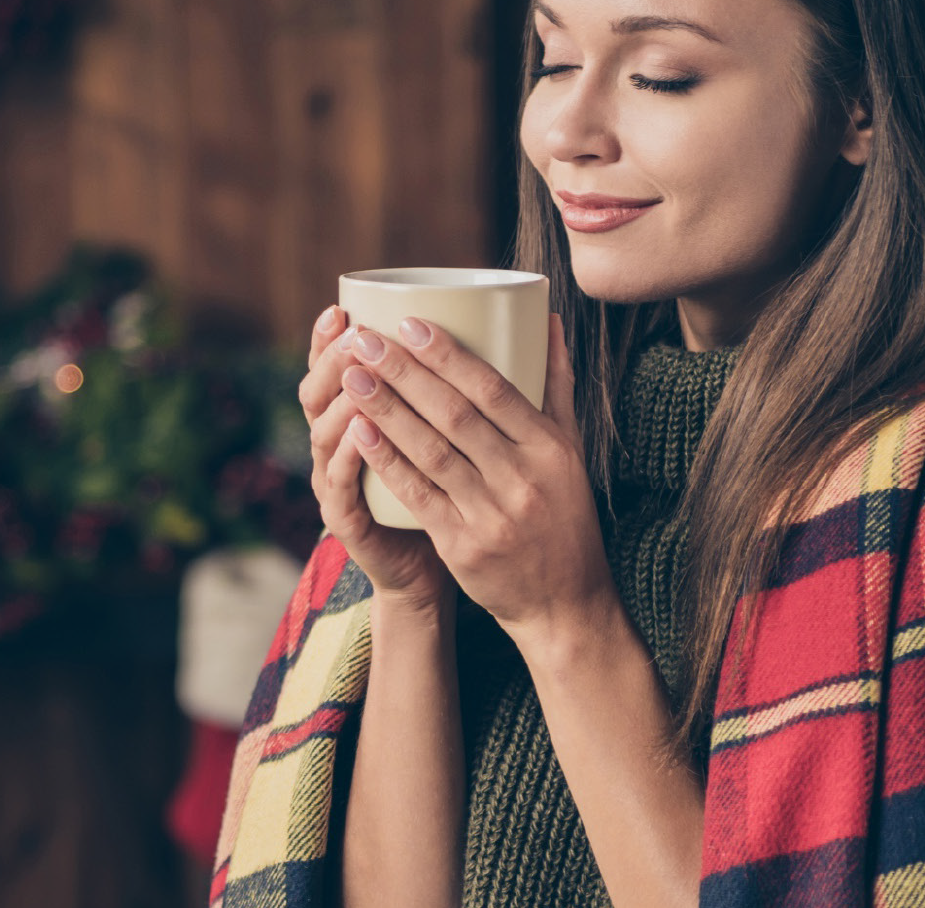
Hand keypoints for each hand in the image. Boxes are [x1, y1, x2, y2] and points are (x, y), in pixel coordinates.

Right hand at [299, 305, 451, 607]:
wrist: (431, 574)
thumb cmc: (452, 498)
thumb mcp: (454, 440)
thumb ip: (470, 391)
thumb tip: (538, 326)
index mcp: (358, 417)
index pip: (328, 369)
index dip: (327, 340)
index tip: (342, 308)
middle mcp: (338, 446)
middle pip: (320, 392)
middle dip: (336, 359)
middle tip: (357, 333)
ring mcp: (336, 483)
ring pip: (326, 432)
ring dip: (344, 401)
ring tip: (359, 370)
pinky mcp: (345, 521)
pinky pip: (340, 485)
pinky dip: (351, 458)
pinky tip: (363, 432)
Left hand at [333, 312, 610, 643]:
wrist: (564, 605)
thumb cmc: (564, 517)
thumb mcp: (572, 453)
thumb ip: (557, 386)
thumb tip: (546, 319)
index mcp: (550, 449)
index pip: (494, 390)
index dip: (448, 355)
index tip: (409, 323)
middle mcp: (523, 479)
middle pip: (455, 415)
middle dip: (404, 373)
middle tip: (364, 340)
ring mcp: (492, 514)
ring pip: (431, 452)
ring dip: (387, 410)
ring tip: (353, 377)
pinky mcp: (463, 546)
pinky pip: (419, 496)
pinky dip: (388, 462)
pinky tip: (360, 434)